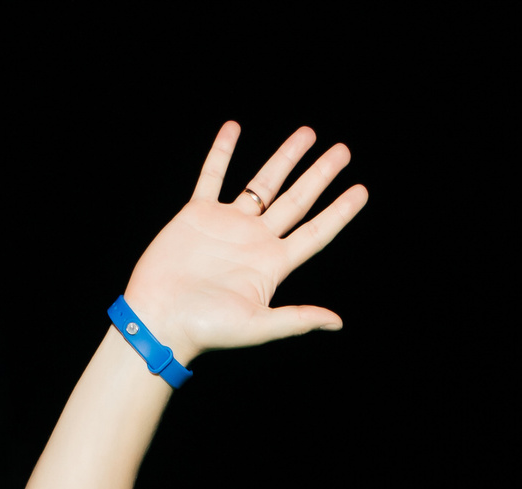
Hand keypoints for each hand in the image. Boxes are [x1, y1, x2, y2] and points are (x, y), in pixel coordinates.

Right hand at [123, 123, 366, 368]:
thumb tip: (337, 322)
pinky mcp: (197, 214)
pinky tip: (233, 127)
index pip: (315, 232)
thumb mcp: (258, 326)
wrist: (160, 318)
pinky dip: (222, 152)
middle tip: (342, 150)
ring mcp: (227, 225)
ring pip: (262, 183)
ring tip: (307, 133)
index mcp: (272, 264)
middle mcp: (255, 241)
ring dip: (284, 158)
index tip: (361, 190)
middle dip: (319, 174)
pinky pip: (212, 175)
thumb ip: (297, 319)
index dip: (339, 211)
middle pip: (296, 200)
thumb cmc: (206, 329)